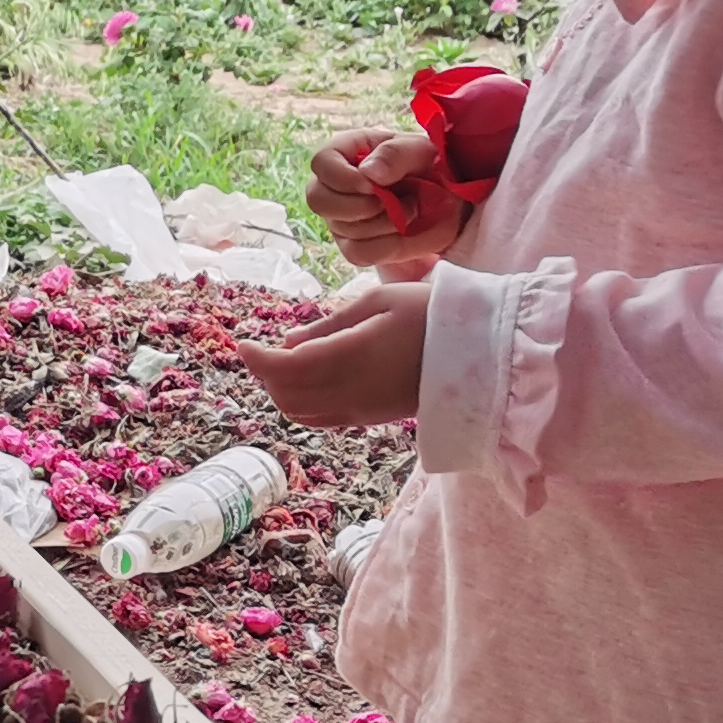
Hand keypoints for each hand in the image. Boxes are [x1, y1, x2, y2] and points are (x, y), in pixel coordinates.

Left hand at [238, 276, 428, 428]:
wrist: (480, 353)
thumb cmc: (430, 314)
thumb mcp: (376, 303)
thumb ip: (328, 326)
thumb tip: (287, 341)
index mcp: (350, 357)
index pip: (285, 368)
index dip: (257, 358)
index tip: (242, 343)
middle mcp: (350, 390)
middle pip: (285, 394)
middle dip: (265, 374)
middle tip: (263, 349)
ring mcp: (361, 410)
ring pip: (300, 412)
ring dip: (281, 390)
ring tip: (283, 363)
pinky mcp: (371, 419)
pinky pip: (321, 419)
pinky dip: (301, 403)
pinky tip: (307, 380)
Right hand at [307, 127, 468, 273]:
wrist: (449, 199)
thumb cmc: (429, 166)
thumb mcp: (420, 150)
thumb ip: (396, 154)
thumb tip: (368, 173)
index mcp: (344, 153)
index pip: (321, 162)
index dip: (342, 177)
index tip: (373, 185)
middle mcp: (333, 186)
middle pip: (318, 200)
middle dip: (359, 206)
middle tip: (392, 202)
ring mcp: (339, 218)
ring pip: (343, 229)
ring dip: (383, 223)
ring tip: (410, 210)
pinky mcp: (353, 245)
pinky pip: (358, 253)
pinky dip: (385, 245)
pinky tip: (403, 232)